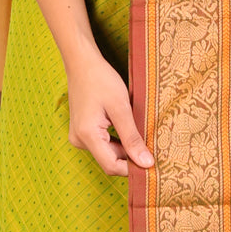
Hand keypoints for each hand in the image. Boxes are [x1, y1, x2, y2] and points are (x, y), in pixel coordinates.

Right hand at [66, 46, 152, 176]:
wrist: (82, 63)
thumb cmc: (101, 80)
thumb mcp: (121, 108)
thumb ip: (132, 138)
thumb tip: (146, 163)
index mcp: (87, 135)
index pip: (111, 166)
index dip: (132, 168)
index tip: (152, 163)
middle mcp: (79, 140)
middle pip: (110, 160)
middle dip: (130, 156)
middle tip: (150, 144)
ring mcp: (78, 136)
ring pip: (107, 152)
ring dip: (125, 147)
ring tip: (138, 131)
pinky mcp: (82, 131)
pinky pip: (102, 143)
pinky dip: (117, 139)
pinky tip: (126, 126)